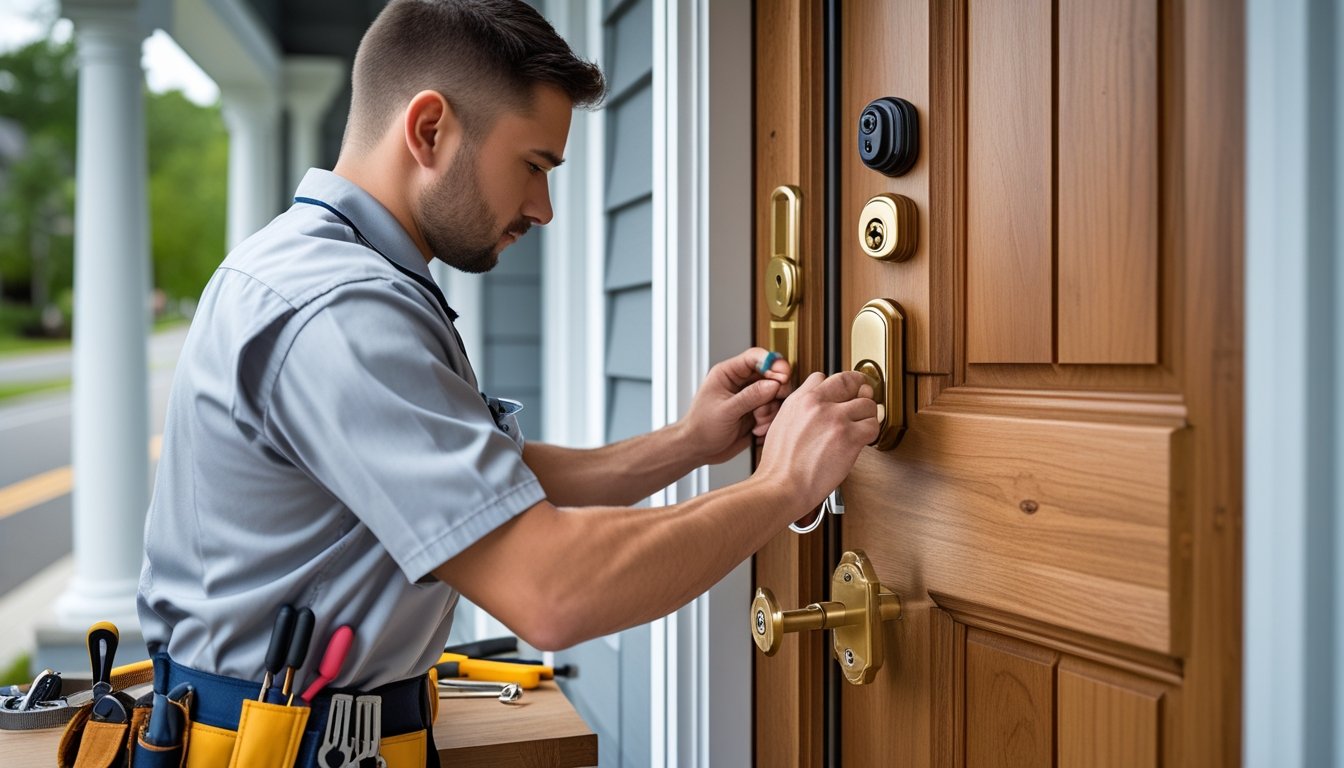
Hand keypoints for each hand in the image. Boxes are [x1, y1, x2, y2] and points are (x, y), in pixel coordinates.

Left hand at [681, 348, 792, 464]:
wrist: (699, 449)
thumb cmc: (702, 428)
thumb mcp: (725, 411)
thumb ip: (750, 397)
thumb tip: (773, 384)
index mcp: (729, 373)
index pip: (755, 357)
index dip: (772, 363)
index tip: (783, 376)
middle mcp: (742, 382)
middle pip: (772, 374)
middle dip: (776, 390)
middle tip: (773, 402)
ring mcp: (751, 398)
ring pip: (776, 395)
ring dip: (771, 410)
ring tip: (758, 423)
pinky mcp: (757, 413)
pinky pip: (774, 411)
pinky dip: (770, 422)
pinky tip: (757, 431)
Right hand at [754, 371, 878, 509]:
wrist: (782, 486)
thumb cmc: (779, 465)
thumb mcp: (781, 424)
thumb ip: (800, 409)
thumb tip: (815, 406)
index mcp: (800, 399)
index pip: (824, 377)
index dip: (836, 386)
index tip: (842, 393)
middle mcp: (818, 404)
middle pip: (850, 382)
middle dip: (859, 390)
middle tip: (863, 398)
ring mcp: (835, 419)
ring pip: (867, 404)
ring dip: (867, 416)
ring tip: (861, 426)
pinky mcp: (850, 437)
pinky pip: (873, 426)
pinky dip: (871, 433)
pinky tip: (862, 440)